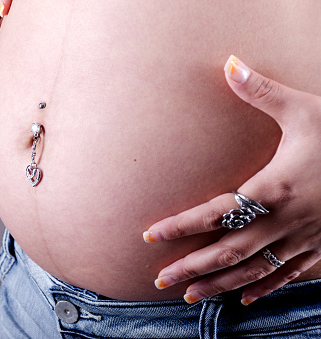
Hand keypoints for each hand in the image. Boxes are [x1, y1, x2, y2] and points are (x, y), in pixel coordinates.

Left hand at [143, 55, 320, 305]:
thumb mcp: (303, 108)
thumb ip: (261, 92)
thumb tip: (230, 63)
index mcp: (273, 189)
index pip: (214, 213)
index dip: (179, 226)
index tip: (150, 235)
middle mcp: (284, 221)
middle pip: (227, 252)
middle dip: (191, 267)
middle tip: (161, 279)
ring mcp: (303, 239)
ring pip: (253, 271)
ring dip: (219, 285)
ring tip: (190, 295)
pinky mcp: (320, 247)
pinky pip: (287, 276)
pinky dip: (263, 288)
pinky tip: (244, 299)